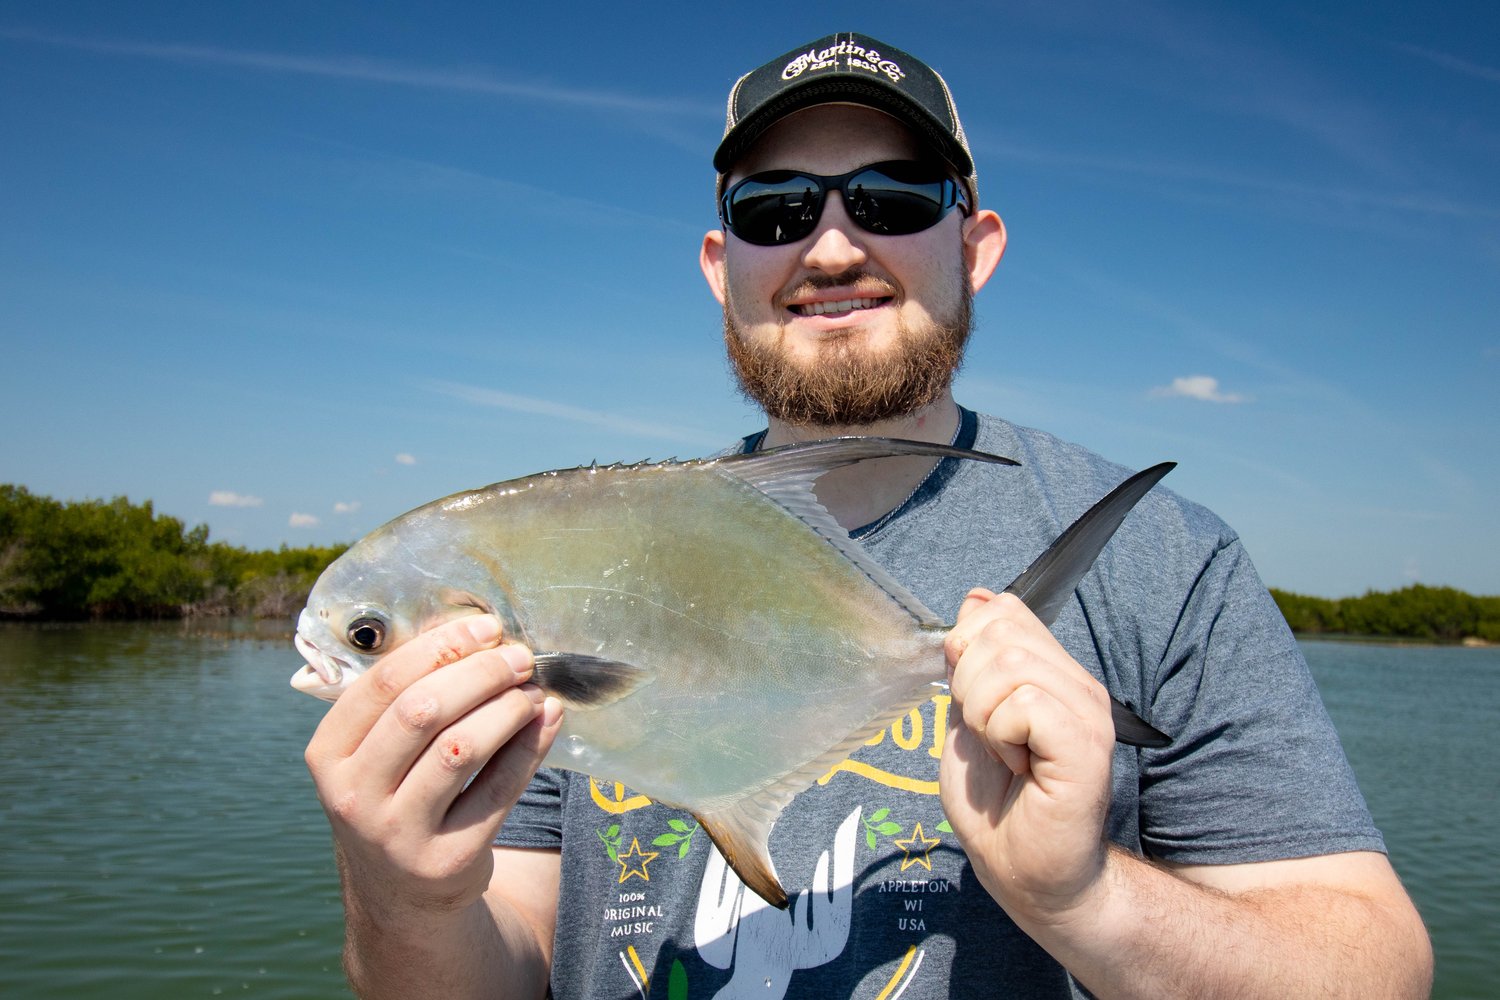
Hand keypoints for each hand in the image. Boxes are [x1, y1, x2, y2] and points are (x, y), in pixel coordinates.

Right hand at [303, 614, 561, 922]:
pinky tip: (548, 720)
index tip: (486, 627)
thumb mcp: (377, 752)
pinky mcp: (446, 860)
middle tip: (519, 657)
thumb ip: (411, 697)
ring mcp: (396, 834)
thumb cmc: (397, 794)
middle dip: (481, 673)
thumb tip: (482, 637)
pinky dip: (530, 747)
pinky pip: (498, 790)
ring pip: (461, 749)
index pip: (383, 683)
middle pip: (423, 711)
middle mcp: (353, 795)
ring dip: (507, 709)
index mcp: (328, 753)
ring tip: (533, 691)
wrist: (401, 892)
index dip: (441, 646)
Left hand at [938, 589, 1114, 923]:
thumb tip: (975, 598)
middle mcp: (1077, 683)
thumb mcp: (966, 717)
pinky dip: (1001, 736)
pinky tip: (1017, 766)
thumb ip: (969, 663)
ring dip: (983, 715)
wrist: (1025, 871)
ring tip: (1002, 752)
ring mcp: (1087, 711)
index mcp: (1051, 670)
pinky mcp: (1086, 744)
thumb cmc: (997, 803)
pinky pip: (1025, 704)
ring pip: (1010, 665)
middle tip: (987, 735)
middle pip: (999, 630)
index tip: (972, 701)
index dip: (967, 646)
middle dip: (967, 683)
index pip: (1003, 608)